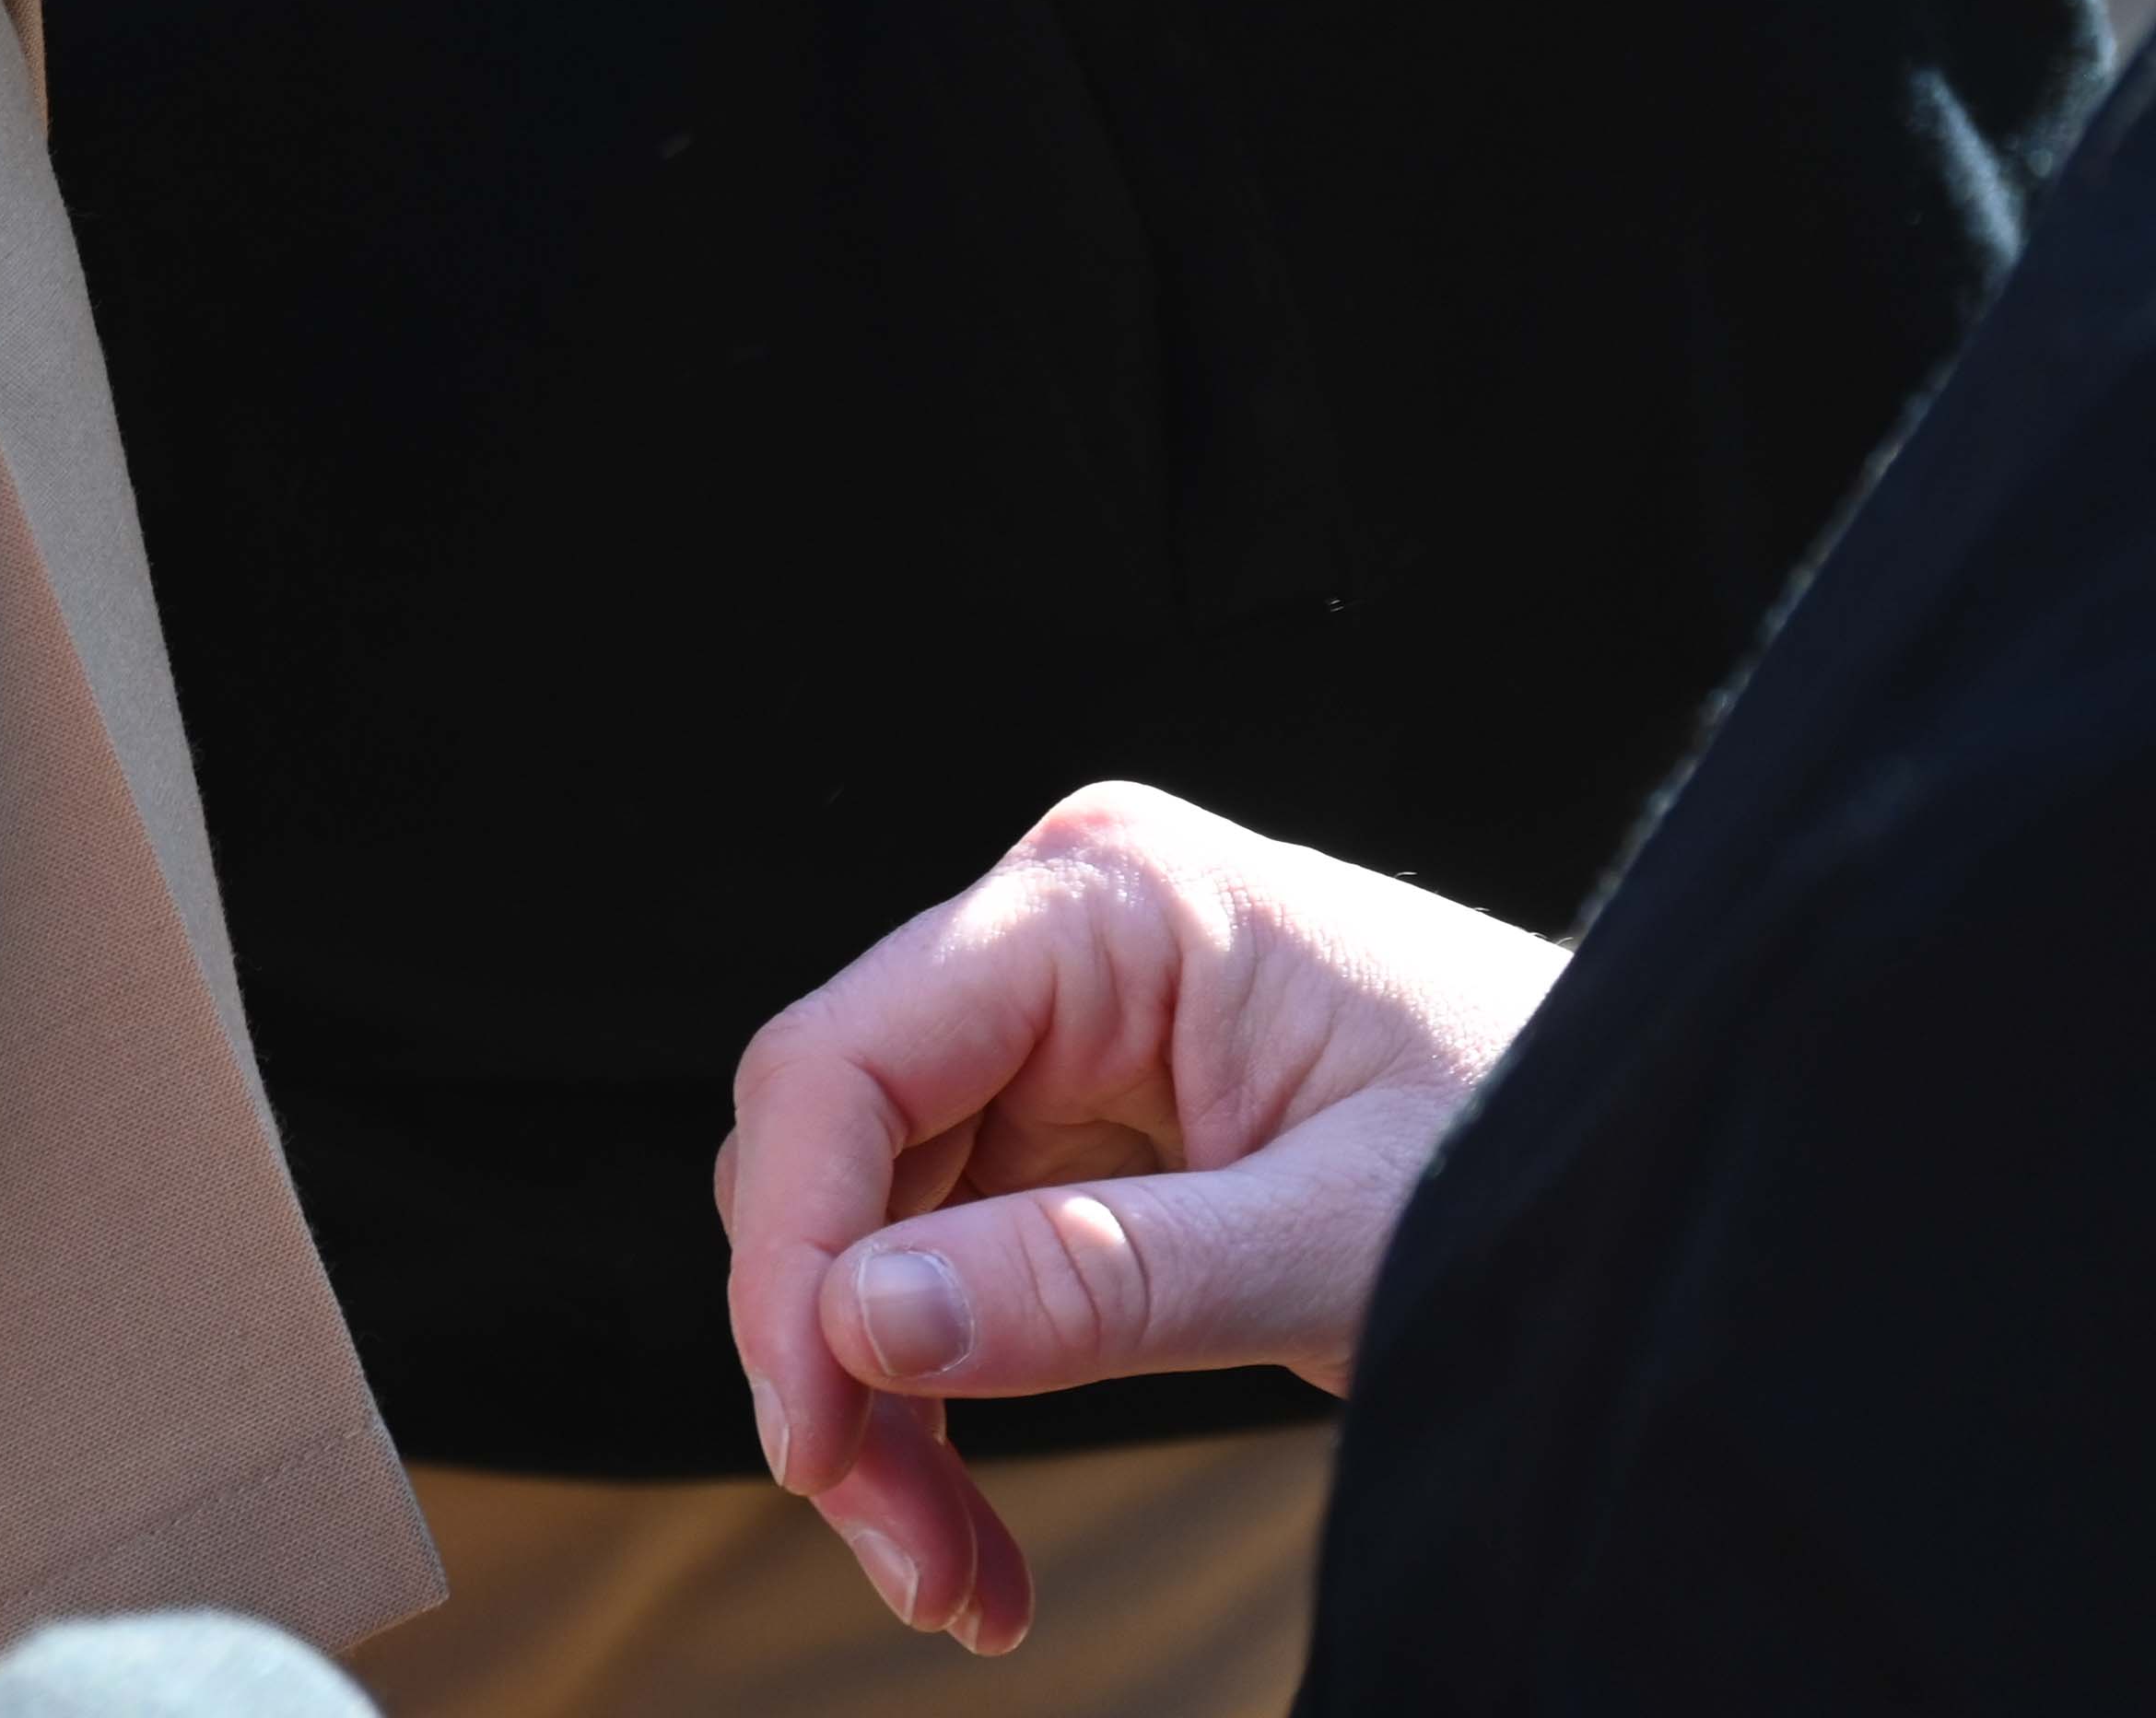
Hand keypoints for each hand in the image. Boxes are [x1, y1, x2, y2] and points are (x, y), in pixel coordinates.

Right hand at [717, 782, 1565, 1650]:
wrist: (1694, 1168)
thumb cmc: (1560, 1152)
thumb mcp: (1350, 1238)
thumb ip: (1110, 1276)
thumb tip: (865, 1322)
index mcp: (1107, 900)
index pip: (844, 1063)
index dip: (791, 1255)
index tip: (816, 1440)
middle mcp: (1054, 944)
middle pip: (838, 1156)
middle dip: (845, 1366)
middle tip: (903, 1558)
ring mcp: (1060, 1040)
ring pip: (873, 1237)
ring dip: (892, 1418)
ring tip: (958, 1585)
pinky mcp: (1079, 1135)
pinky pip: (953, 1274)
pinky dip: (951, 1412)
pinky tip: (983, 1540)